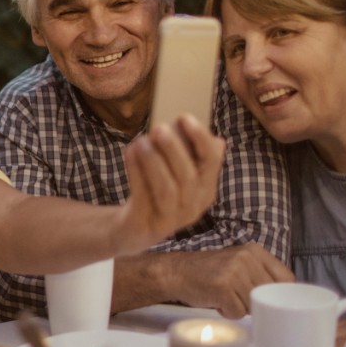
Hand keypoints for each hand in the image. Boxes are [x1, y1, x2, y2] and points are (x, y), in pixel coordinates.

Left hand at [114, 115, 225, 254]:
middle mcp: (193, 206)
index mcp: (206, 188)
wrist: (134, 229)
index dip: (200, 138)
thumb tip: (216, 139)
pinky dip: (137, 172)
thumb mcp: (177, 174)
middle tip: (158, 127)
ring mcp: (171, 219)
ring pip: (167, 189)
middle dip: (174, 149)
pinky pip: (144, 197)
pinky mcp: (147, 225)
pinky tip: (129, 152)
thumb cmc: (158, 192)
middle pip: (188, 176)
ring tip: (141, 141)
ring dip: (154, 162)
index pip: (212, 161)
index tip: (184, 117)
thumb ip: (192, 156)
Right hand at [130, 243, 292, 318]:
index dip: (279, 294)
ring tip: (224, 297)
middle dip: (254, 302)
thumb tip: (285, 299)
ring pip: (253, 305)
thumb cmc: (209, 273)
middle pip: (269, 295)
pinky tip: (216, 301)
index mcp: (255, 251)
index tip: (270, 301)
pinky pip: (238, 312)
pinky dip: (227, 312)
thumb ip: (260, 274)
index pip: (286, 278)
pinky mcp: (222, 287)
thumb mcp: (238, 263)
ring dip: (239, 308)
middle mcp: (247, 258)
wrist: (175, 272)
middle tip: (237, 297)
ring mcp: (234, 272)